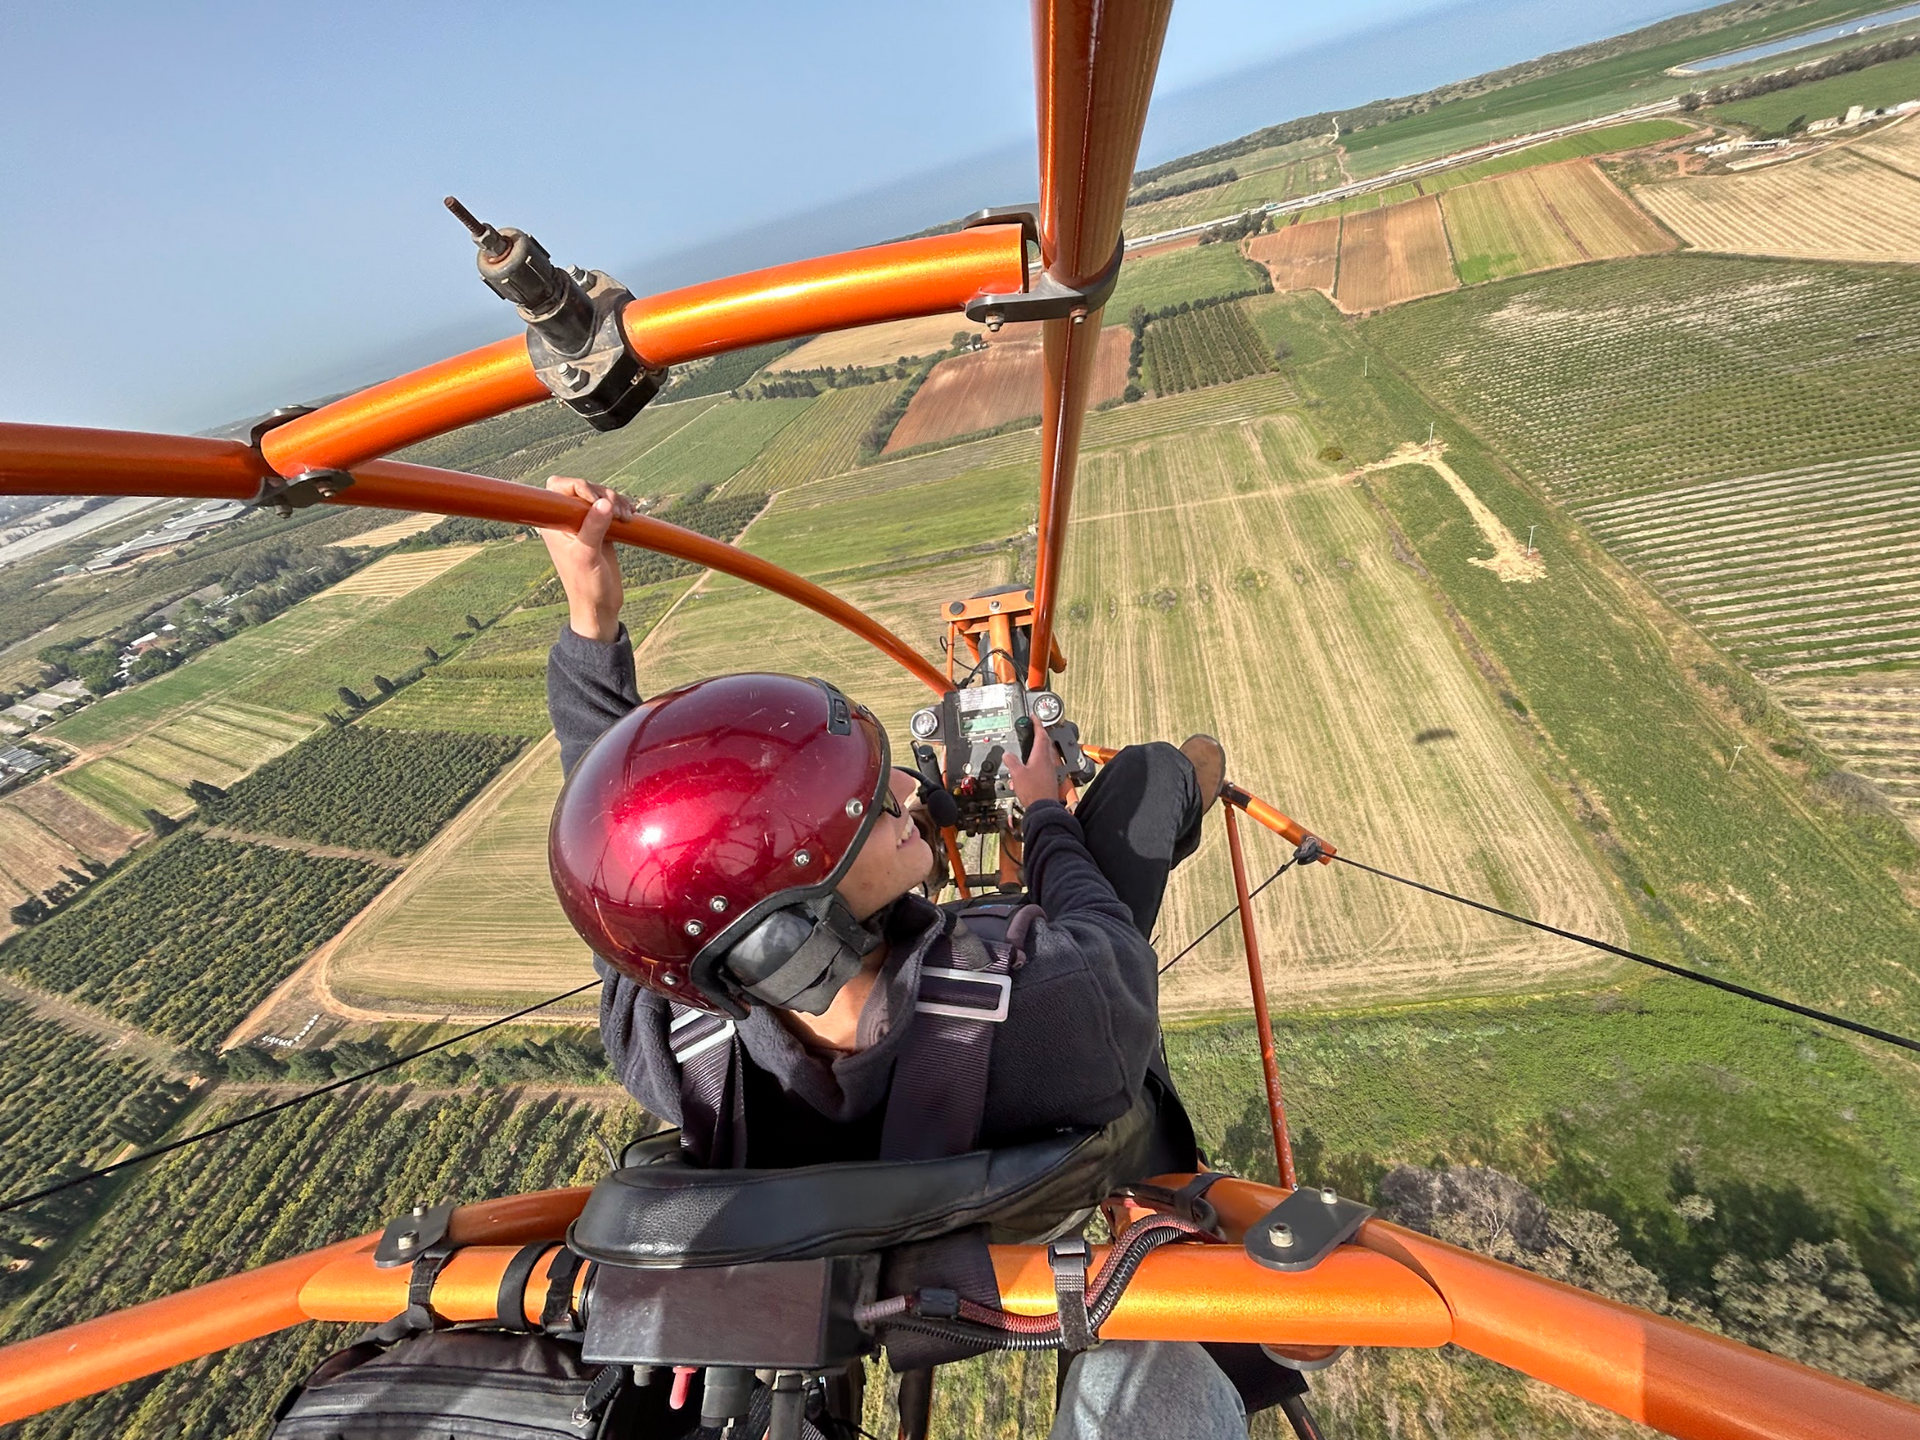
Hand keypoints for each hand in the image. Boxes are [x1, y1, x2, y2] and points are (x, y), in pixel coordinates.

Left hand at [537, 476, 636, 642]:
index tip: (595, 502)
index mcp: (555, 523)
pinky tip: (631, 517)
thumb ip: (594, 528)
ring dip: (616, 501)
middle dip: (603, 494)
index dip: (578, 486)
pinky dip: (623, 508)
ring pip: (600, 496)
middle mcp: (567, 520)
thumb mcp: (587, 556)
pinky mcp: (601, 529)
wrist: (600, 605)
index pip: (558, 487)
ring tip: (627, 518)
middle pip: (584, 488)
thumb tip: (605, 503)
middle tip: (617, 513)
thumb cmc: (585, 585)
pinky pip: (611, 508)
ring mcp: (585, 524)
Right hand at [1004, 721, 1064, 810]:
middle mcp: (1047, 761)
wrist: (1043, 808)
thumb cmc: (1033, 791)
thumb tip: (1007, 755)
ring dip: (1038, 746)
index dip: (1037, 724)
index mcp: (1041, 756)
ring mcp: (1049, 769)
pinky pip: (1043, 763)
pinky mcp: (1049, 778)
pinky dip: (1037, 759)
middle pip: (1045, 742)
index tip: (1034, 716)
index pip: (1041, 734)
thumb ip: (1011, 762)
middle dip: (1039, 733)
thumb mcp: (1017, 774)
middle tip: (1033, 728)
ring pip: (1045, 753)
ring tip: (1030, 746)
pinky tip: (1030, 766)